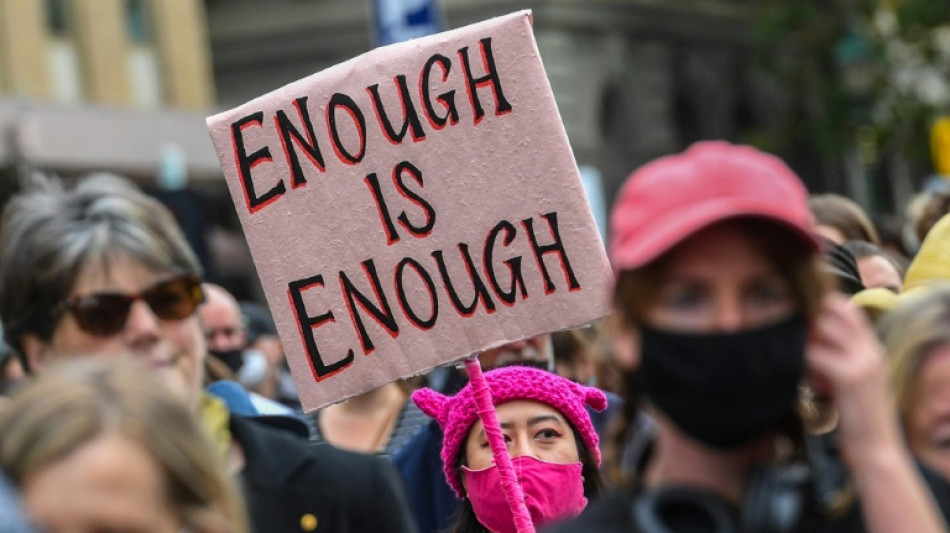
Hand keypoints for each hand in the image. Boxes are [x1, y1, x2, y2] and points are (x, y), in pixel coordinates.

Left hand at [805, 294, 899, 463]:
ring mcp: (862, 361)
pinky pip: (815, 355)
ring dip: (806, 340)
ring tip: (803, 362)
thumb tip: (812, 338)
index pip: (850, 309)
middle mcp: (870, 350)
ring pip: (823, 328)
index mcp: (873, 349)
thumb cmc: (858, 415)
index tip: (806, 322)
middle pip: (834, 312)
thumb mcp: (855, 379)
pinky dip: (803, 361)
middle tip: (799, 342)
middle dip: (811, 321)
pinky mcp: (849, 376)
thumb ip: (842, 358)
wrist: (875, 447)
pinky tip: (803, 376)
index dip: (825, 307)